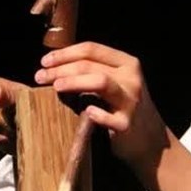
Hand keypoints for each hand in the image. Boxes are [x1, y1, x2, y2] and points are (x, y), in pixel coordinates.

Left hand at [34, 42, 167, 165]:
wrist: (151, 142)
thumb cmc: (126, 109)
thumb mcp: (118, 83)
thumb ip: (96, 72)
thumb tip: (57, 66)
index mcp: (127, 63)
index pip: (91, 49)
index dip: (65, 53)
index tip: (45, 61)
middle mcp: (131, 78)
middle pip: (90, 65)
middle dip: (61, 68)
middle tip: (40, 76)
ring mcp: (131, 101)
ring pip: (100, 81)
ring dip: (73, 81)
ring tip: (56, 87)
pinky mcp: (127, 124)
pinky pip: (108, 118)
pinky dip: (95, 114)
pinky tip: (85, 113)